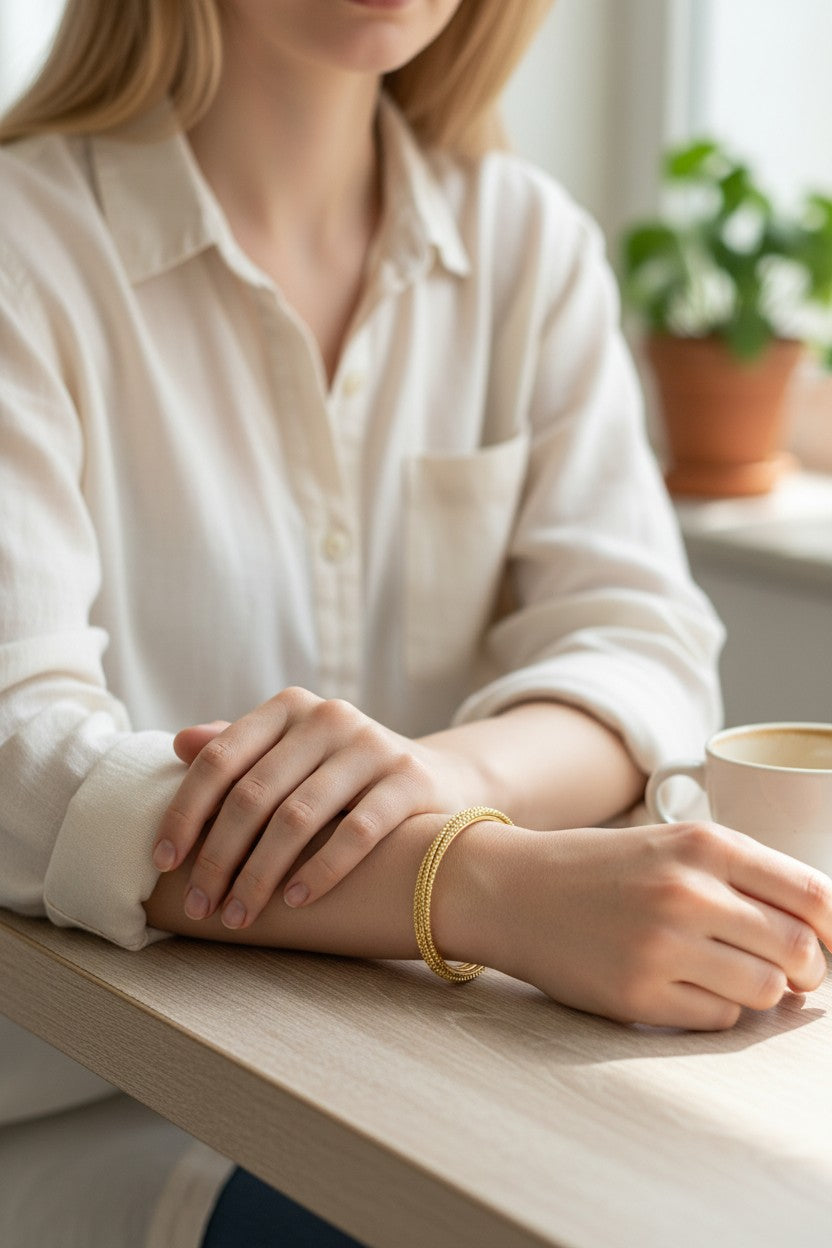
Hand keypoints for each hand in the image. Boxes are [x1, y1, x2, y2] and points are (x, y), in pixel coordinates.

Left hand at [152, 687, 481, 929]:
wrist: (441, 779)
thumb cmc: (345, 776)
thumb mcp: (292, 754)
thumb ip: (240, 750)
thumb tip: (179, 744)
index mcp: (289, 708)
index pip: (220, 758)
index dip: (186, 811)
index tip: (164, 861)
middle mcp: (328, 717)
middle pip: (254, 794)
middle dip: (219, 857)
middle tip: (200, 906)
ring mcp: (371, 745)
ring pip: (298, 818)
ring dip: (260, 875)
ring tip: (239, 916)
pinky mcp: (408, 779)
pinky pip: (355, 832)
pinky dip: (320, 871)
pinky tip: (295, 902)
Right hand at [482, 819, 831, 1029]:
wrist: (513, 890)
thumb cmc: (603, 869)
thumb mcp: (674, 845)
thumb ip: (744, 876)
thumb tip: (824, 934)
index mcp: (704, 844)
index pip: (814, 895)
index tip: (829, 943)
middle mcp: (687, 892)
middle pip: (799, 950)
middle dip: (808, 969)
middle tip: (791, 970)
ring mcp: (661, 947)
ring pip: (767, 992)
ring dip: (763, 991)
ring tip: (731, 975)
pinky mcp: (637, 996)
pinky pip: (719, 1019)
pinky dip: (717, 1009)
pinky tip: (687, 987)